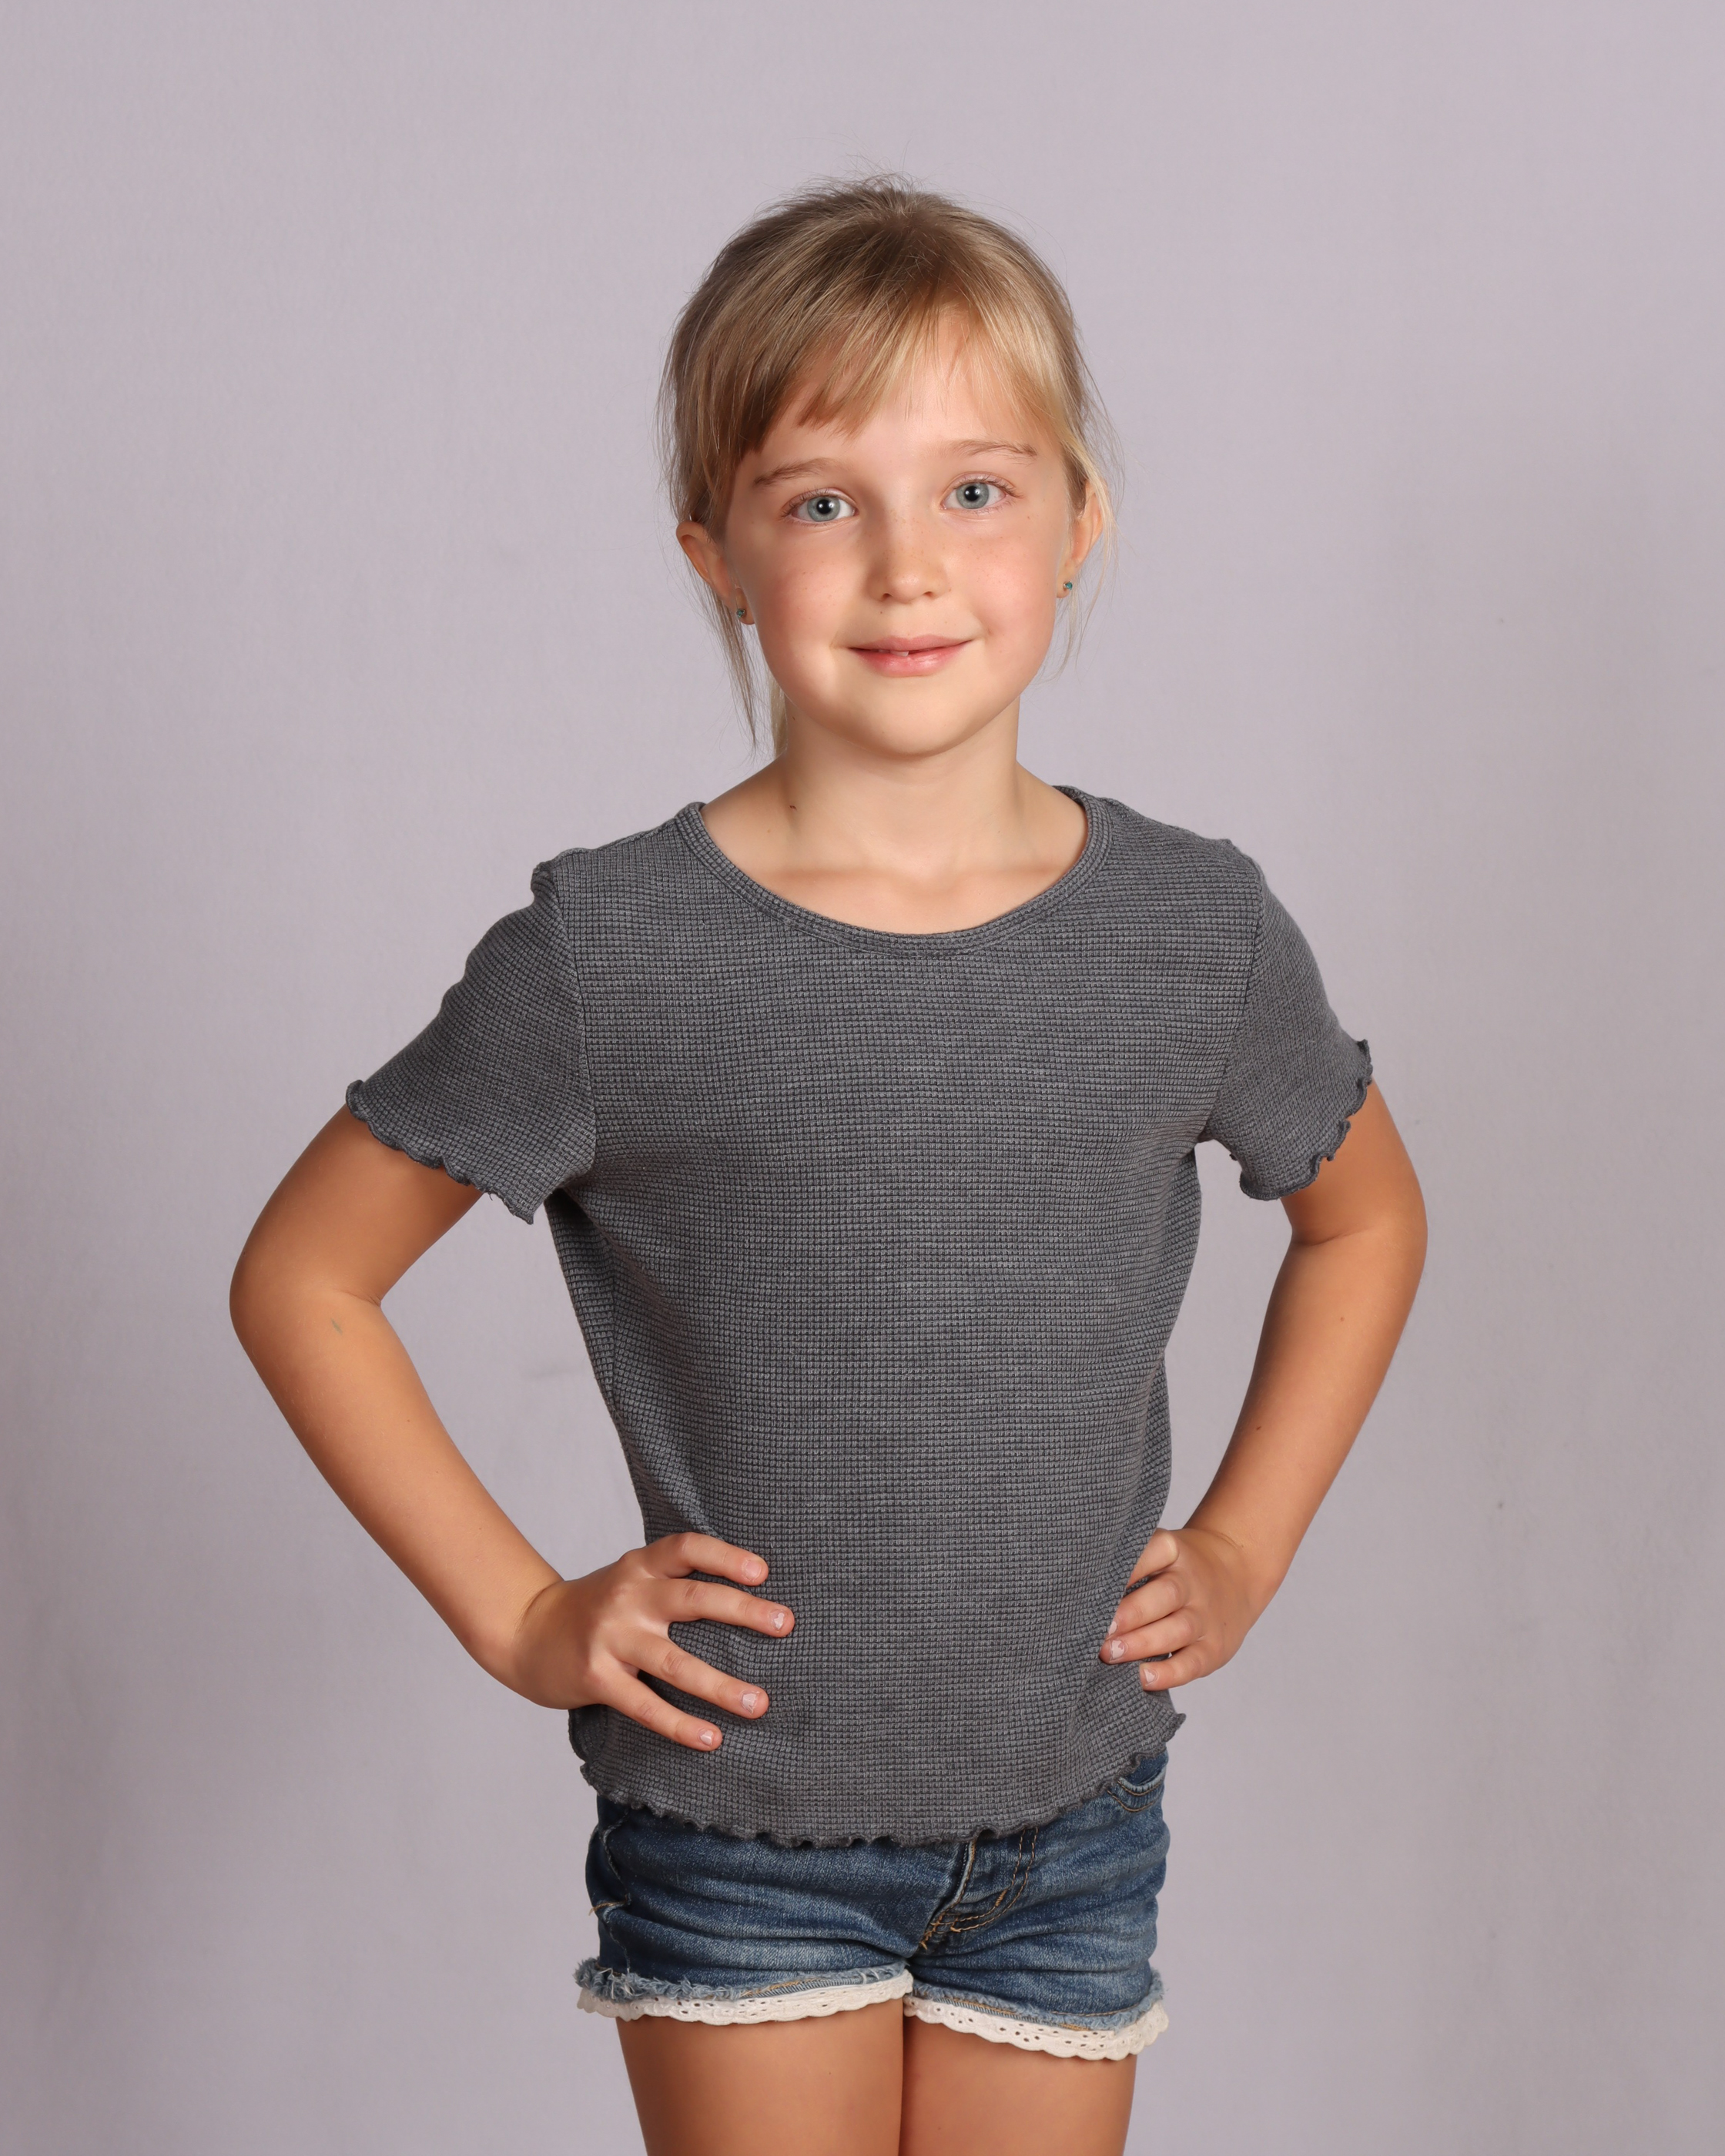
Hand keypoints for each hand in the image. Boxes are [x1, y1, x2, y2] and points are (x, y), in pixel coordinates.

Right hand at [503, 1533, 793, 1750]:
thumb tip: (749, 1595)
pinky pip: (645, 1705)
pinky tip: (710, 1738)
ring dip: (721, 1685)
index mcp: (640, 1566)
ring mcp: (611, 1637)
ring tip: (759, 1703)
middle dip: (744, 1611)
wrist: (526, 1631)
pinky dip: (680, 1724)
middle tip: (786, 1624)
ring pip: (676, 1662)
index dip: (726, 1557)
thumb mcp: (630, 1579)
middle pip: (694, 1599)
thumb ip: (673, 1580)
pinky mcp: (597, 1677)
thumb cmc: (597, 1608)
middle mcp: (628, 1596)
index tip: (763, 1572)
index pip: (687, 1548)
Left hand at [1100, 1526, 1263, 1690]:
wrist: (1236, 1573)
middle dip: (1130, 1614)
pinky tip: (1142, 1678)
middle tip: (1098, 1630)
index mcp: (1174, 1551)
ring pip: (1176, 1629)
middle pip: (1165, 1595)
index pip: (1154, 1551)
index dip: (1128, 1567)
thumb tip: (1078, 1594)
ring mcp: (1205, 1616)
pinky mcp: (1214, 1648)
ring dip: (1141, 1644)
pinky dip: (1168, 1673)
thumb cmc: (1177, 1568)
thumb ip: (1128, 1565)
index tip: (1096, 1583)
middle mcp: (1192, 1582)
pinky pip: (1192, 1663)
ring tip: (1108, 1654)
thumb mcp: (1160, 1551)